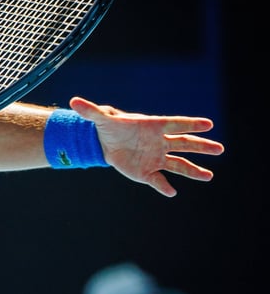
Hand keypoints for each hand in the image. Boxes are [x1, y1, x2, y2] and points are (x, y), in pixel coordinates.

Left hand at [69, 96, 224, 196]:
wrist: (106, 142)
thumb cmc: (110, 126)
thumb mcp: (100, 118)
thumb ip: (91, 111)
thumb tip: (74, 101)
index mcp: (153, 126)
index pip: (176, 124)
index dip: (191, 124)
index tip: (208, 124)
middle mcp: (160, 142)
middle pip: (185, 144)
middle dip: (201, 146)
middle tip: (219, 148)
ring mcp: (156, 157)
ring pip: (178, 164)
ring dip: (193, 171)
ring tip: (209, 176)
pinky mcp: (147, 171)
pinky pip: (158, 180)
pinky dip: (163, 186)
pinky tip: (171, 192)